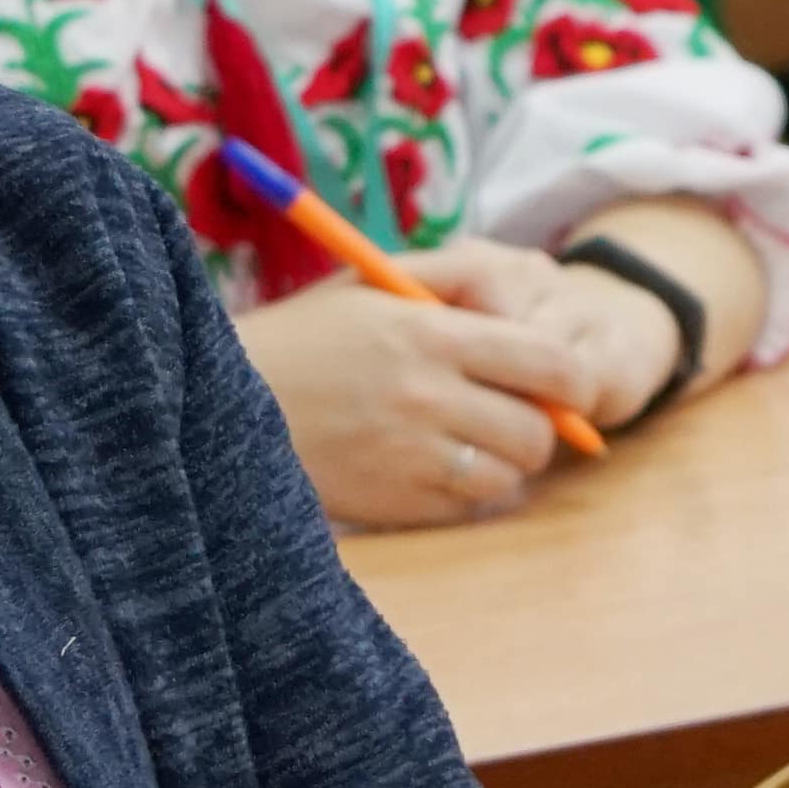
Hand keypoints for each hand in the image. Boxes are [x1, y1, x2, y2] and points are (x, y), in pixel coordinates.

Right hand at [234, 252, 597, 525]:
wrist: (216, 403)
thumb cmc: (308, 336)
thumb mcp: (376, 282)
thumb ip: (460, 280)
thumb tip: (533, 307)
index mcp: (427, 332)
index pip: (549, 362)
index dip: (573, 379)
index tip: (567, 384)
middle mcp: (426, 397)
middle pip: (538, 429)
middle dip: (540, 426)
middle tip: (516, 415)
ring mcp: (409, 456)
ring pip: (509, 475)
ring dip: (504, 462)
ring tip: (471, 440)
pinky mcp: (391, 504)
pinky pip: (466, 507)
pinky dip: (466, 492)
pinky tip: (434, 467)